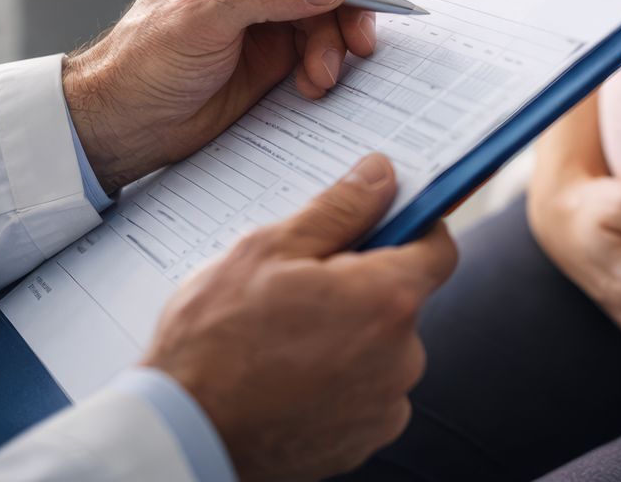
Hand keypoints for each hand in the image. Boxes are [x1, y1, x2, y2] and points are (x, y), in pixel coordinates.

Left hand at [64, 0, 383, 191]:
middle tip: (360, 38)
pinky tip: (312, 86)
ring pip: (327, 12)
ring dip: (335, 44)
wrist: (127, 125)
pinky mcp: (275, 51)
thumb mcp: (203, 19)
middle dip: (345, 5)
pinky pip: (319, 47)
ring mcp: (265, 12)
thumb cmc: (144, 61)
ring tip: (322, 75)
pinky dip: (325, 66)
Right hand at [144, 154, 457, 481]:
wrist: (183, 434)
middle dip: (360, 287)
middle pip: (399, 301)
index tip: (382, 220)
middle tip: (299, 286)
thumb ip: (338, 209)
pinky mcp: (360, 444)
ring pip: (378, 350)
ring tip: (281, 338)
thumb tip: (380, 176)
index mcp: (386, 301)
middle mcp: (400, 359)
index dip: (413, 228)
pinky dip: (335, 383)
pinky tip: (285, 377)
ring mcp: (382, 409)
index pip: (437, 249)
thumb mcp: (268, 250)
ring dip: (347, 337)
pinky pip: (362, 396)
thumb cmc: (216, 341)